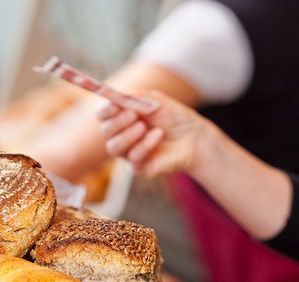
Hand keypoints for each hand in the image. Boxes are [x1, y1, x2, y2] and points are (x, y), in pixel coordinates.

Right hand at [96, 90, 218, 176]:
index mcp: (122, 118)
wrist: (195, 137)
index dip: (105, 110)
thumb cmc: (175, 118)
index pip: (103, 115)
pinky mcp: (140, 167)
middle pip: (106, 131)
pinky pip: (133, 159)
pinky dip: (144, 145)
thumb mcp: (156, 100)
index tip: (114, 105)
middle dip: (117, 122)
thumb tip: (116, 97)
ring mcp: (129, 153)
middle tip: (133, 115)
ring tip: (143, 127)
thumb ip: (136, 97)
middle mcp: (122, 136)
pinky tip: (158, 135)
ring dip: (127, 136)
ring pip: (113, 148)